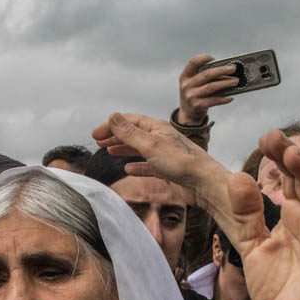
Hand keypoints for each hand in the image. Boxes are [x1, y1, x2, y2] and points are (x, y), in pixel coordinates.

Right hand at [93, 112, 230, 212]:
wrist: (204, 183)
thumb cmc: (181, 162)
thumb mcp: (150, 145)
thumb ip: (129, 132)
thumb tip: (112, 116)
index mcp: (157, 128)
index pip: (129, 121)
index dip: (111, 126)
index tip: (95, 135)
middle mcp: (161, 138)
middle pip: (133, 133)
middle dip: (115, 136)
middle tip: (98, 142)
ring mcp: (165, 154)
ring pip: (140, 149)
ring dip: (124, 149)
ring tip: (110, 152)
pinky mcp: (169, 170)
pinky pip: (148, 166)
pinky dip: (137, 167)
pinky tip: (128, 170)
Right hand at [176, 54, 237, 125]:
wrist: (188, 114)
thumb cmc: (195, 95)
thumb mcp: (193, 84)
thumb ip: (204, 76)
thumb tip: (225, 70)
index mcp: (185, 76)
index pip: (193, 62)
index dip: (204, 58)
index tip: (214, 59)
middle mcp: (187, 85)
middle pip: (206, 74)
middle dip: (222, 70)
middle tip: (233, 69)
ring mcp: (191, 96)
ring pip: (211, 87)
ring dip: (225, 83)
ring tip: (235, 81)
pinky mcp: (198, 105)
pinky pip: (214, 100)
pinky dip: (223, 98)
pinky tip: (230, 97)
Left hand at [228, 134, 299, 299]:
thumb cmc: (275, 287)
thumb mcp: (252, 245)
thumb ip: (246, 215)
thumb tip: (237, 176)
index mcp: (297, 218)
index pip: (293, 179)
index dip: (282, 157)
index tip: (266, 136)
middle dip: (298, 160)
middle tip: (280, 140)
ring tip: (296, 159)